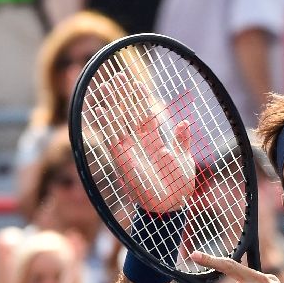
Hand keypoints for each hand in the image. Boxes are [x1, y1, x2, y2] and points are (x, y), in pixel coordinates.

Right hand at [93, 72, 195, 212]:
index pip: (146, 115)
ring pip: (118, 123)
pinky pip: (111, 140)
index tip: (136, 82)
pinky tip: (98, 110)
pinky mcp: (122, 160)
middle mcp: (140, 144)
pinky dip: (105, 125)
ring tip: (104, 85)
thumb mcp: (185, 160)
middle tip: (116, 75)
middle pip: (128, 114)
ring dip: (111, 104)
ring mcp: (130, 151)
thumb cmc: (179, 186)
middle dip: (122, 95)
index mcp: (156, 141)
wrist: (170, 207)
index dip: (141, 99)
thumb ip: (181, 141)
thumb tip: (184, 122)